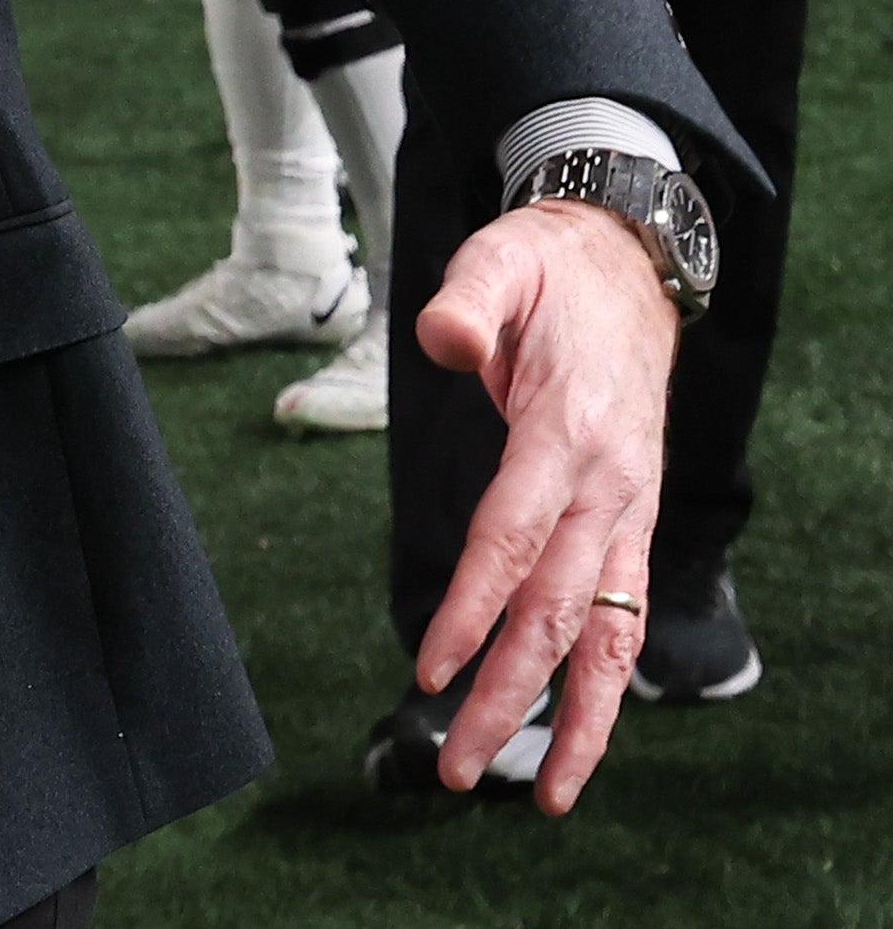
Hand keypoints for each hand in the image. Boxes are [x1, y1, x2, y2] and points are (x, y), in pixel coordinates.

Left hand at [411, 198, 680, 809]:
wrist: (628, 267)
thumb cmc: (548, 272)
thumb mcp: (500, 263)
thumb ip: (468, 302)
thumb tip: (440, 338)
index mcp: (569, 433)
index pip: (511, 537)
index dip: (471, 607)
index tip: (430, 669)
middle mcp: (609, 490)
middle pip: (555, 611)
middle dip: (509, 695)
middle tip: (456, 767)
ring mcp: (628, 516)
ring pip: (607, 639)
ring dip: (572, 721)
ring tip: (539, 798)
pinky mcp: (630, 529)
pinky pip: (622, 624)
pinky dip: (605, 690)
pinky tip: (578, 747)